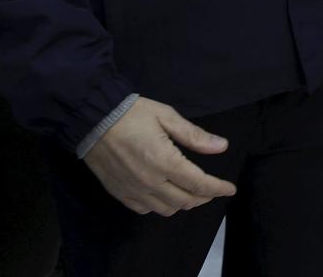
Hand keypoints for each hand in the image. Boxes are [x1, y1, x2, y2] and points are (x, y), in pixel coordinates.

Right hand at [82, 97, 235, 215]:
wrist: (92, 118)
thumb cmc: (132, 114)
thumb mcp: (167, 116)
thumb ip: (194, 136)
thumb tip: (221, 147)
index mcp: (165, 162)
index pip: (199, 184)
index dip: (218, 188)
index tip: (230, 189)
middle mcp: (150, 182)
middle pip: (185, 201)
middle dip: (204, 197)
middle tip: (212, 189)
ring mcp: (133, 190)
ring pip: (166, 209)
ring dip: (183, 204)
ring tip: (192, 193)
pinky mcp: (120, 193)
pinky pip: (145, 209)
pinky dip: (160, 206)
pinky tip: (165, 195)